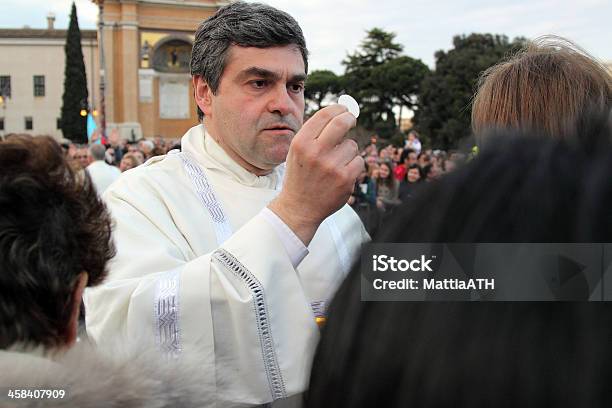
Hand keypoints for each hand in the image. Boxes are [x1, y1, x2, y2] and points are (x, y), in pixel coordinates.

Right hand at [268, 105, 362, 244]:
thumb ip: (314, 132)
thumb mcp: (297, 151)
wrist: (299, 208)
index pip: (325, 115)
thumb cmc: (300, 176)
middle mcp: (315, 153)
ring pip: (352, 145)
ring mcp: (331, 166)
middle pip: (342, 123)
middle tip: (351, 119)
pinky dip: (353, 165)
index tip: (344, 110)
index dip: (338, 109)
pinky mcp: (345, 178)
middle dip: (350, 118)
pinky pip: (359, 161)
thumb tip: (340, 112)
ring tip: (335, 164)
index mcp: (301, 143)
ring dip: (348, 151)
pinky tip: (341, 174)